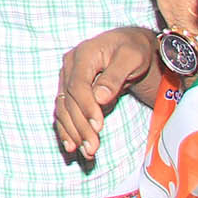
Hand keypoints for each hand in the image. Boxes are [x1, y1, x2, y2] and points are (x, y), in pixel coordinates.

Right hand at [54, 26, 155, 161]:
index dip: (86, 107)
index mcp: (83, 55)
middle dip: (80, 126)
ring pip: (63, 108)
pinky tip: (71, 145)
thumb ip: (115, 76)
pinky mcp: (70, 91)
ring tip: (86, 152)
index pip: (78, 85)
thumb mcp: (132, 58)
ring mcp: (67, 79)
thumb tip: (100, 97)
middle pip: (69, 100)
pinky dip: (66, 128)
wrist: (130, 46)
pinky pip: (64, 111)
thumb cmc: (134, 50)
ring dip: (72, 132)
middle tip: (93, 148)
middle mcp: (70, 66)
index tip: (98, 127)